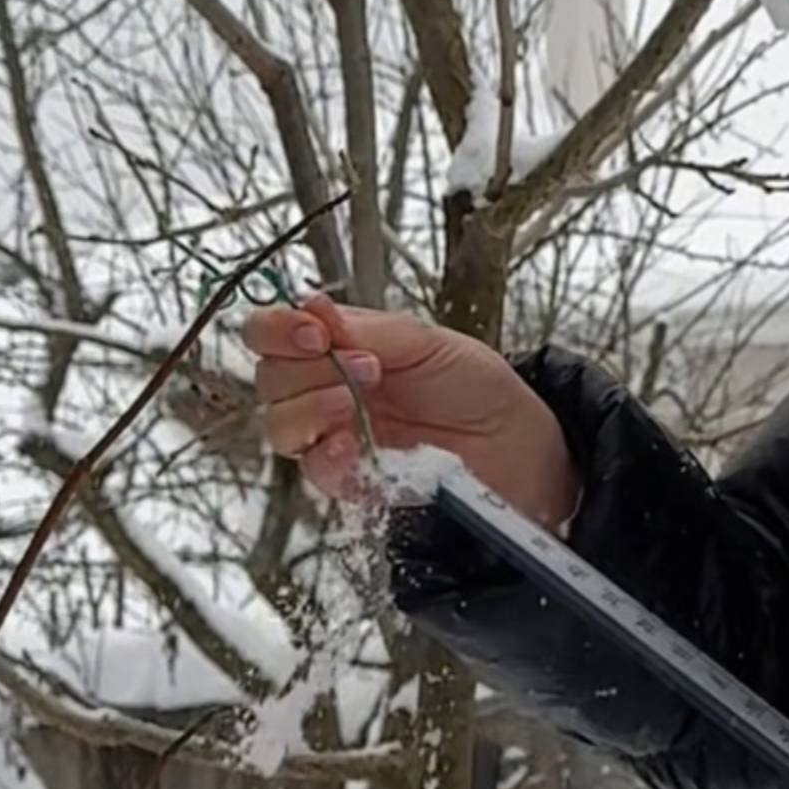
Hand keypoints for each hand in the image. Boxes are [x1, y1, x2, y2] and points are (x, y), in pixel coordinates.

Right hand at [243, 292, 579, 523]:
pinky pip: (312, 470)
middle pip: (268, 378)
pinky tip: (352, 443)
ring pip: (279, 425)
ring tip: (356, 402)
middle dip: (303, 367)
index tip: (313, 331)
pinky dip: (325, 453)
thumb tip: (308, 307)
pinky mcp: (351, 481)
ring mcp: (336, 437)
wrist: (520, 446)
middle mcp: (328, 390)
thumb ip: (366, 329)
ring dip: (310, 408)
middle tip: (363, 366)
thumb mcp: (427, 341)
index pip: (272, 332)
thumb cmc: (481, 389)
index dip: (277, 328)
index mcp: (340, 347)